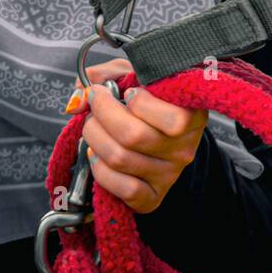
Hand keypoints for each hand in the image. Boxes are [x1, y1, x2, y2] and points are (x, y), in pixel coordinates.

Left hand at [66, 58, 207, 213]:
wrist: (156, 133)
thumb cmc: (146, 98)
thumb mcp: (134, 76)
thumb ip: (106, 75)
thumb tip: (79, 98)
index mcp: (192, 116)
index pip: (173, 120)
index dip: (140, 103)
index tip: (125, 92)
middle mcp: (185, 148)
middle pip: (134, 136)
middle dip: (102, 114)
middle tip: (95, 105)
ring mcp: (169, 175)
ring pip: (121, 159)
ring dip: (95, 138)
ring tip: (93, 127)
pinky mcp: (153, 197)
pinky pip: (124, 189)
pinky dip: (101, 171)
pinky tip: (97, 155)